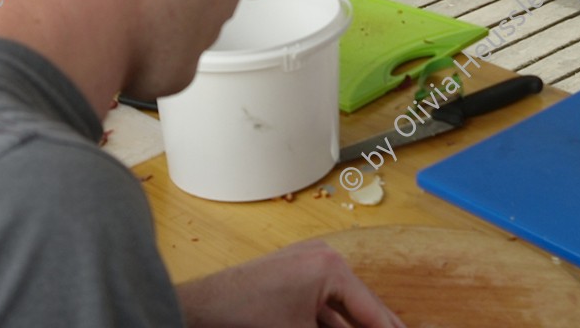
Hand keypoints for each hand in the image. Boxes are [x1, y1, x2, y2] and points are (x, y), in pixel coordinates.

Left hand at [177, 239, 403, 327]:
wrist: (204, 308)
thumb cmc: (247, 314)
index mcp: (331, 267)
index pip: (373, 310)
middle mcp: (324, 259)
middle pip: (360, 307)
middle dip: (375, 326)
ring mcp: (307, 266)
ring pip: (341, 309)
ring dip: (352, 327)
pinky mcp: (293, 278)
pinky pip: (323, 306)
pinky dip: (333, 324)